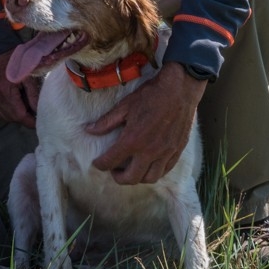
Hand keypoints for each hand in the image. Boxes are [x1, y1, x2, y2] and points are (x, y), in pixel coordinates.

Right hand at [0, 51, 40, 128]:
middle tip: (32, 114)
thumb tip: (38, 112)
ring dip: (14, 115)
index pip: (19, 115)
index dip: (29, 121)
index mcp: (4, 89)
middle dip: (23, 118)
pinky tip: (12, 102)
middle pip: (10, 117)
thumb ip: (33, 95)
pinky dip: (5, 110)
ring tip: (23, 107)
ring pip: (2, 116)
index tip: (38, 123)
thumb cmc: (15, 62)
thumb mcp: (28, 76)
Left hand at [89, 64, 207, 184]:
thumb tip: (88, 130)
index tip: (97, 163)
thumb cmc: (151, 95)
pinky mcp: (177, 151)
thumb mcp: (124, 106)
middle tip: (114, 169)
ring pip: (149, 178)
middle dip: (118, 177)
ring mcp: (165, 153)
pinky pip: (164, 171)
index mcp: (132, 140)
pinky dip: (154, 172)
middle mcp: (149, 151)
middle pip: (130, 178)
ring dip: (137, 177)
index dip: (100, 165)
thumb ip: (106, 122)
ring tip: (132, 168)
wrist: (180, 90)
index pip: (110, 162)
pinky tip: (148, 164)